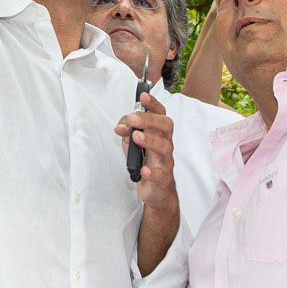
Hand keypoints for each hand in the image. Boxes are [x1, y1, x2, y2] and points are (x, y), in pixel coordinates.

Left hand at [117, 90, 177, 212]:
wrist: (157, 191)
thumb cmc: (147, 163)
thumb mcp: (133, 144)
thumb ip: (127, 131)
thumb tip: (121, 125)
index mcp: (158, 133)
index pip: (160, 114)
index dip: (153, 104)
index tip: (143, 96)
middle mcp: (165, 144)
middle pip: (165, 126)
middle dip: (150, 120)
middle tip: (133, 118)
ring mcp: (165, 161)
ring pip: (164, 147)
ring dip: (150, 140)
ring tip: (136, 137)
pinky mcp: (163, 179)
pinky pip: (160, 174)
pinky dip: (152, 172)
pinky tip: (143, 169)